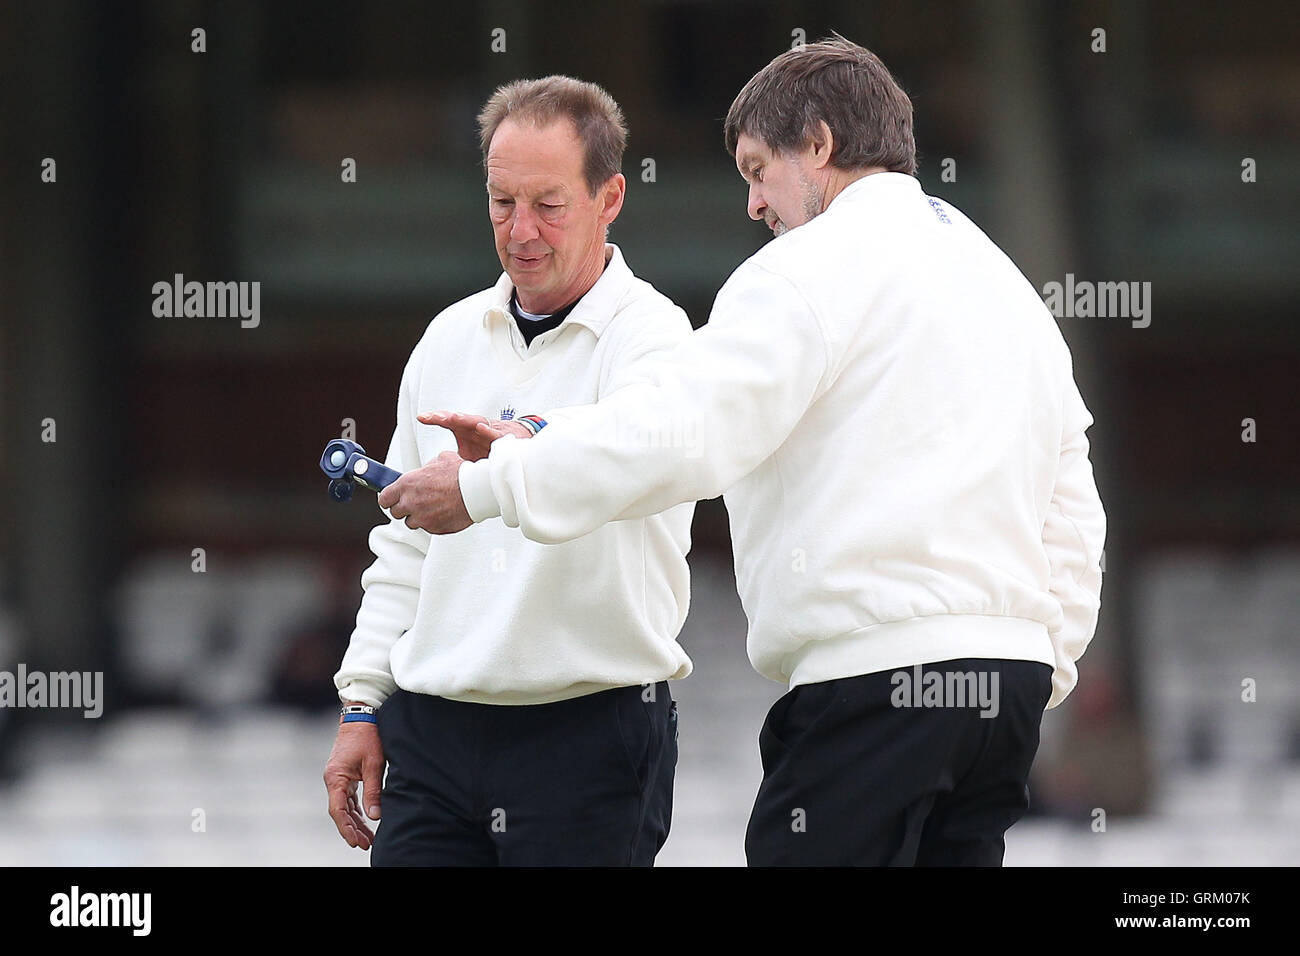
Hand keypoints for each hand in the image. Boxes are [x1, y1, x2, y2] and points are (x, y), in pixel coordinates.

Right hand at [324, 718, 384, 849]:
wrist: (362, 715)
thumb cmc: (368, 736)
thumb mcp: (374, 764)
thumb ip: (373, 791)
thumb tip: (375, 816)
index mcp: (336, 778)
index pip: (338, 811)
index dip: (346, 829)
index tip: (356, 842)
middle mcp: (333, 780)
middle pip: (340, 812)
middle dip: (352, 830)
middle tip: (366, 844)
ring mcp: (337, 778)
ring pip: (344, 806)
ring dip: (355, 822)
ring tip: (367, 838)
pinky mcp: (344, 774)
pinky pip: (347, 798)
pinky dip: (355, 810)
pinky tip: (365, 819)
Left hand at [377, 450, 471, 533]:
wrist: (477, 491)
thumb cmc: (461, 475)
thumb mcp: (440, 460)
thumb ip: (426, 468)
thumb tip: (426, 470)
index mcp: (408, 484)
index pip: (384, 498)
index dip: (388, 498)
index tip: (392, 498)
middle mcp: (411, 502)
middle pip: (396, 512)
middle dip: (404, 508)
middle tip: (414, 502)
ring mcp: (422, 518)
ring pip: (411, 522)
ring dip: (418, 517)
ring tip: (431, 508)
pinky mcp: (434, 528)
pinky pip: (428, 528)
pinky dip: (432, 522)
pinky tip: (442, 513)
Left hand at [418, 410, 532, 461]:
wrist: (517, 450)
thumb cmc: (490, 452)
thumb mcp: (468, 457)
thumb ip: (452, 460)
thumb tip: (431, 471)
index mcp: (466, 431)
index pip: (448, 423)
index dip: (435, 419)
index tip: (421, 418)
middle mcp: (476, 428)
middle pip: (458, 420)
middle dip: (446, 417)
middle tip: (434, 416)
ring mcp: (489, 430)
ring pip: (475, 422)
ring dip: (464, 419)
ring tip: (453, 418)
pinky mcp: (503, 437)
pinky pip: (495, 434)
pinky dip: (488, 430)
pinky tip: (481, 428)